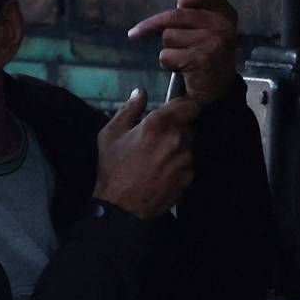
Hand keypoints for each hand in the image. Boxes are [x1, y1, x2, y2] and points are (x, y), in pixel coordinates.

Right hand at [93, 89, 199, 218]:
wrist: (120, 206)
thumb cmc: (112, 168)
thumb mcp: (110, 134)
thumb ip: (128, 110)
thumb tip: (140, 93)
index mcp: (158, 124)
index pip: (188, 104)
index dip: (181, 107)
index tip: (172, 113)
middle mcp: (177, 138)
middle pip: (189, 125)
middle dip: (177, 129)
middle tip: (158, 140)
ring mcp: (186, 159)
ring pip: (189, 146)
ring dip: (178, 148)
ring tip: (158, 159)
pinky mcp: (189, 176)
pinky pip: (188, 164)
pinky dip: (179, 165)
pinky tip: (162, 172)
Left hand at [127, 0, 239, 104]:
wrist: (217, 88)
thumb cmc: (206, 53)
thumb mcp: (206, 25)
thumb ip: (196, 2)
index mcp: (225, 11)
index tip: (177, 3)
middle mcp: (223, 24)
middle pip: (175, 16)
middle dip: (156, 26)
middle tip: (140, 33)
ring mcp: (215, 42)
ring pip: (168, 36)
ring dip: (168, 48)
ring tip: (183, 56)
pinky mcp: (202, 59)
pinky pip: (166, 55)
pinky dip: (168, 63)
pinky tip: (183, 67)